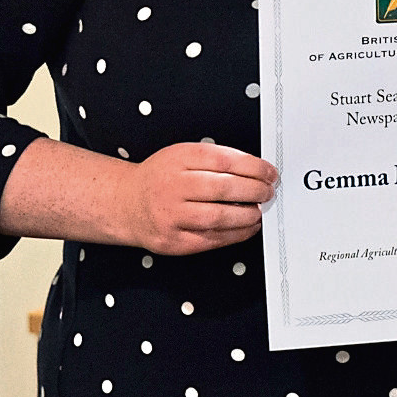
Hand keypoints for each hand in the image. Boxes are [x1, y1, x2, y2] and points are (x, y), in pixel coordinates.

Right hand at [114, 142, 276, 254]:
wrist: (127, 204)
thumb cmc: (160, 178)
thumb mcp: (181, 155)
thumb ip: (215, 159)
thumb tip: (256, 170)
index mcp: (178, 159)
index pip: (224, 160)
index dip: (254, 167)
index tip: (268, 172)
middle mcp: (173, 186)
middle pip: (224, 188)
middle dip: (255, 191)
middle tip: (267, 192)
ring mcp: (171, 215)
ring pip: (219, 217)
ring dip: (248, 215)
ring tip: (258, 211)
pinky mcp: (174, 241)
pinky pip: (212, 239)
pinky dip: (235, 234)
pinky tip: (246, 227)